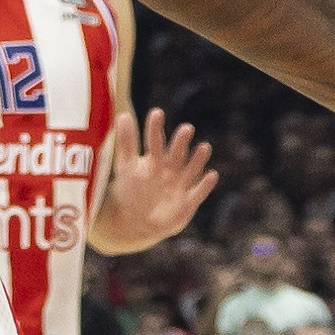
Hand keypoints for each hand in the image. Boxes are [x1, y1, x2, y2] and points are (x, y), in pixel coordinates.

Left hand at [89, 111, 217, 248]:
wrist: (138, 221)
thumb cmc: (131, 190)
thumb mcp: (126, 167)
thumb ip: (126, 143)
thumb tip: (122, 115)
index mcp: (154, 159)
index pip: (154, 140)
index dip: (155, 128)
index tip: (156, 112)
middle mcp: (170, 168)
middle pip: (176, 152)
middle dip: (181, 141)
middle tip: (186, 128)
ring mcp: (180, 184)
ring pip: (191, 169)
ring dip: (198, 159)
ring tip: (204, 147)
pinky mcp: (188, 201)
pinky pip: (198, 192)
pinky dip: (205, 184)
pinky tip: (212, 174)